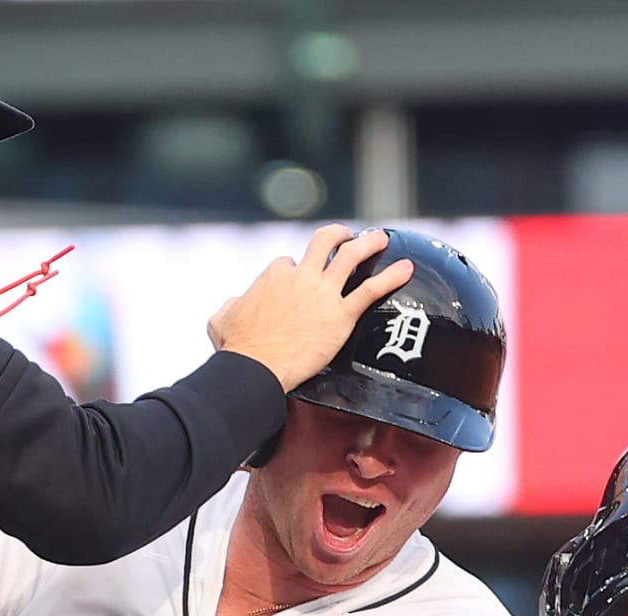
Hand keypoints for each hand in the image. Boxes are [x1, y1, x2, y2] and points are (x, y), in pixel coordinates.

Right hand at [207, 225, 412, 391]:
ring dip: (368, 243)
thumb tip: (233, 304)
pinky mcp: (341, 315)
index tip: (299, 279)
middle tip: (347, 237)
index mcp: (274, 276)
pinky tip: (407, 268)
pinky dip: (391, 277)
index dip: (295, 269)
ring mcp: (323, 293)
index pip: (289, 263)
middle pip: (323, 243)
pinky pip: (372, 290)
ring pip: (351, 256)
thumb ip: (230, 305)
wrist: (256, 368)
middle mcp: (301, 276)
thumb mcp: (220, 319)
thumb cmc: (237, 348)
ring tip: (381, 239)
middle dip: (338, 236)